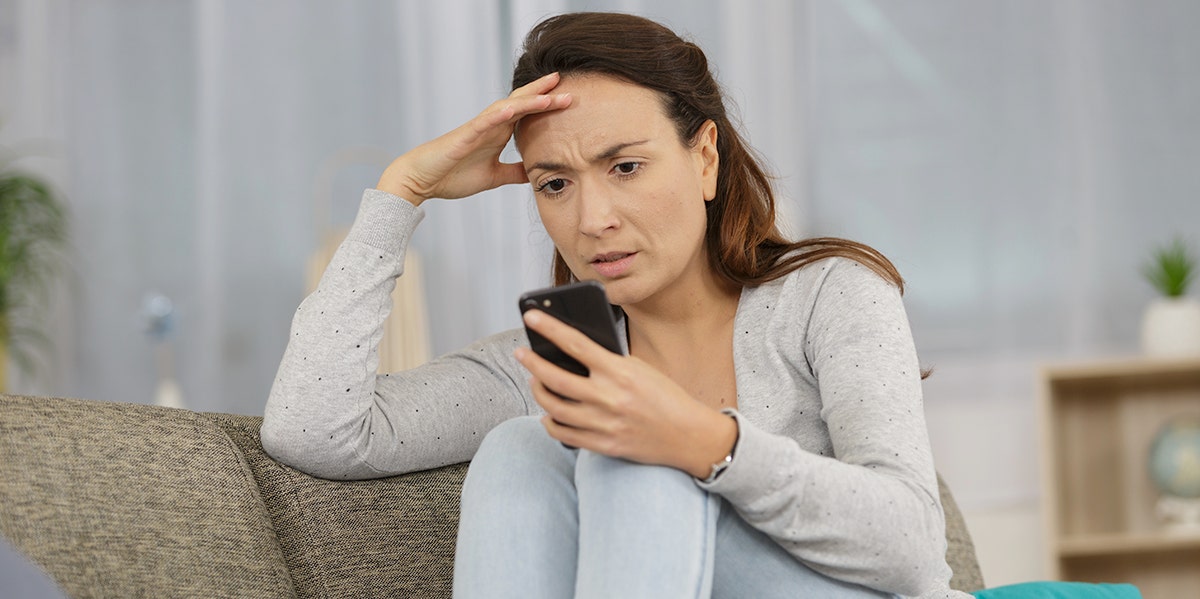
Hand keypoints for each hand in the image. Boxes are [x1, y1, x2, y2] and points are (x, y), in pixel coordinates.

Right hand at [377, 72, 572, 205]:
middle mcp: (490, 125)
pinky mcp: (465, 136)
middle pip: (521, 103)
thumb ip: (513, 172)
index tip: (569, 97)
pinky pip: (485, 121)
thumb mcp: (494, 176)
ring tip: (551, 92)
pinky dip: (500, 114)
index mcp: (498, 133)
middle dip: (543, 92)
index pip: (527, 114)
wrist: (422, 180)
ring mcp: (478, 128)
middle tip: (566, 81)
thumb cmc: (453, 175)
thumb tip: (533, 172)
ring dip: (530, 99)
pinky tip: (515, 108)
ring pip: (508, 107)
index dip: (546, 104)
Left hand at [514, 309, 737, 477]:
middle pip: (555, 378)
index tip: (531, 317)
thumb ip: (608, 363)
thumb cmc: (665, 396)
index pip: (575, 344)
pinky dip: (550, 421)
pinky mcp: (603, 445)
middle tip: (522, 353)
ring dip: (539, 391)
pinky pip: (563, 434)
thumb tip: (571, 354)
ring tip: (536, 381)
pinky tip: (548, 413)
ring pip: (553, 407)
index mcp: (619, 372)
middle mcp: (608, 398)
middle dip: (532, 363)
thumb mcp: (640, 369)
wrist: (688, 435)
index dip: (549, 328)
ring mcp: (604, 424)